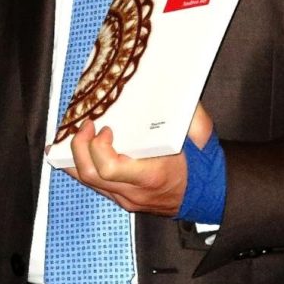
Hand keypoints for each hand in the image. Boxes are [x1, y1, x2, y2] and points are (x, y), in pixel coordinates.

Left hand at [65, 104, 213, 215]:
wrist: (209, 193)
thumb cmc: (202, 163)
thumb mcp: (200, 134)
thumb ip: (188, 111)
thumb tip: (177, 85)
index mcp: (152, 175)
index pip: (110, 169)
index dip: (99, 147)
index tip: (105, 129)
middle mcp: (135, 191)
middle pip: (91, 175)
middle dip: (79, 147)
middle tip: (85, 126)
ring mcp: (126, 198)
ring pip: (87, 182)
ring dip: (75, 156)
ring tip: (74, 134)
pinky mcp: (121, 198)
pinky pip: (93, 184)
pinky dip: (81, 164)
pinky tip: (74, 150)